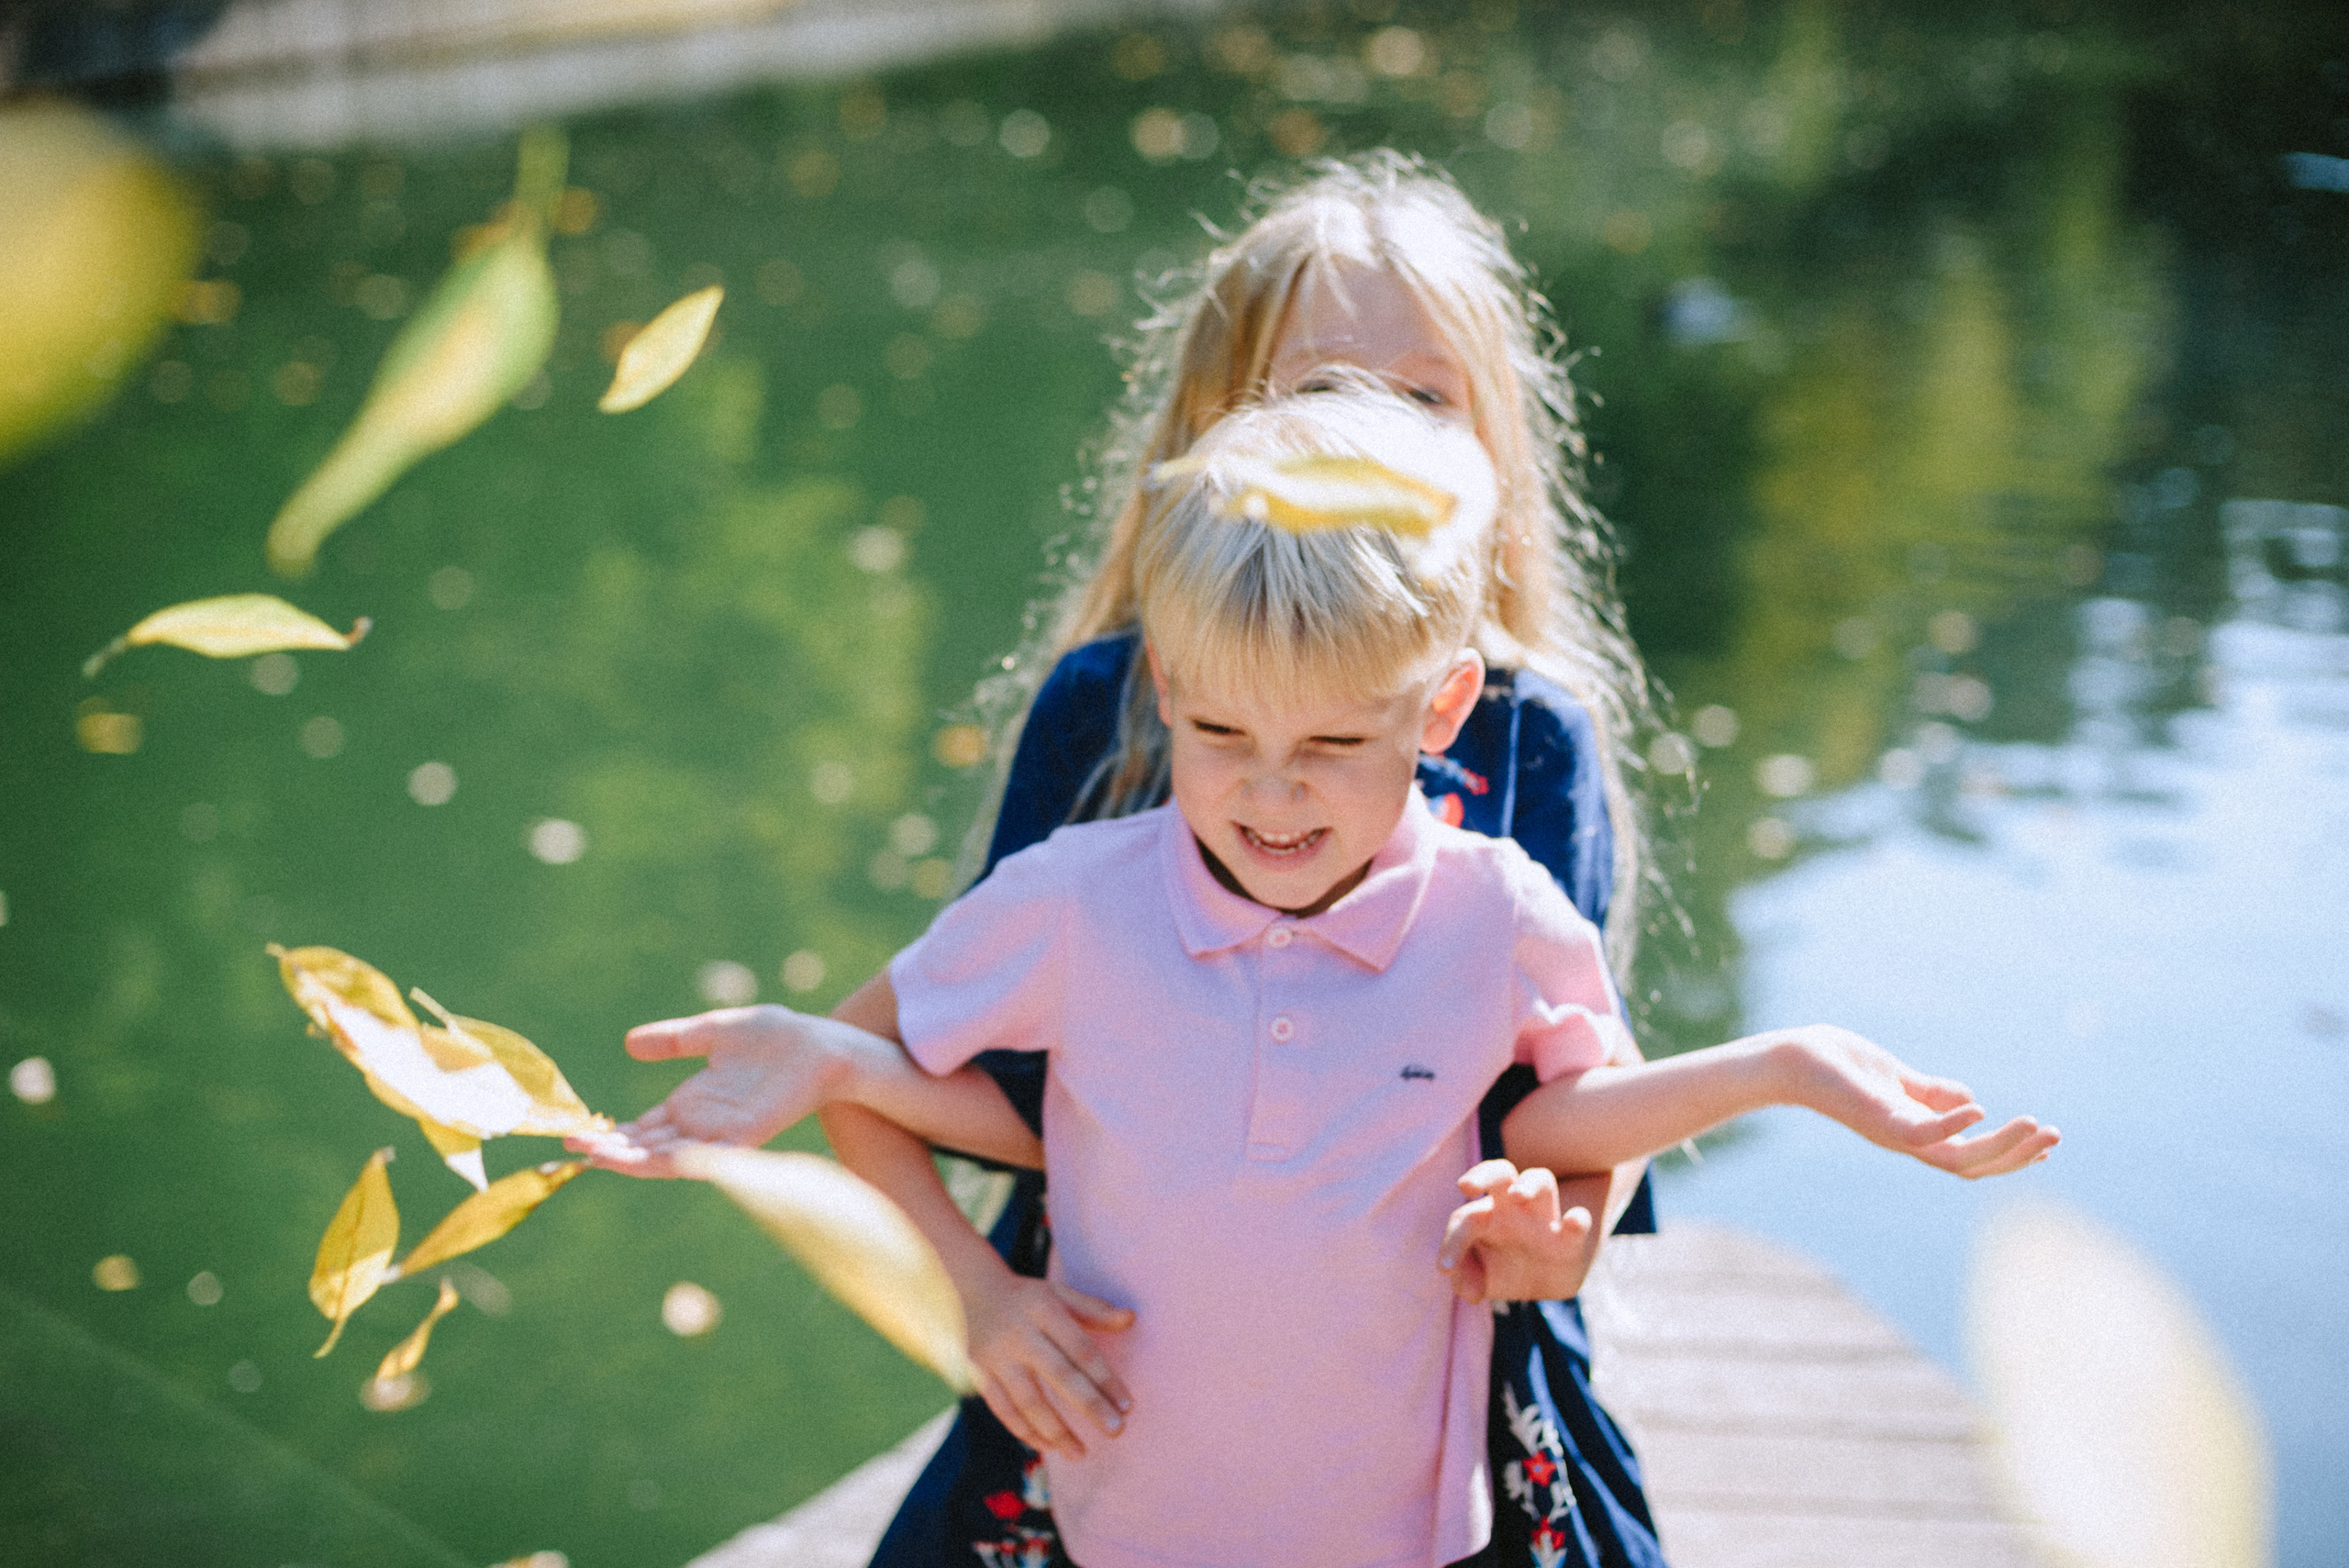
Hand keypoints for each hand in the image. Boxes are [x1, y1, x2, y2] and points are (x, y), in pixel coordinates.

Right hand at [567, 1005, 857, 1177]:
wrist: (822, 1045)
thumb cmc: (776, 1037)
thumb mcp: (714, 1032)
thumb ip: (675, 1039)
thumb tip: (629, 1043)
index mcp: (692, 1103)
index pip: (643, 1128)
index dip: (611, 1134)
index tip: (575, 1134)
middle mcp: (702, 1124)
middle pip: (647, 1147)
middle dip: (610, 1148)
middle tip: (571, 1147)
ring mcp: (723, 1133)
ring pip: (669, 1157)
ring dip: (634, 1159)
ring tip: (598, 1156)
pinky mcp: (747, 1136)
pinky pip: (710, 1155)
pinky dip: (683, 1160)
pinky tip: (655, 1160)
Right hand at [963, 1273, 1135, 1458]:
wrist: (968, 1292)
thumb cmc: (1026, 1298)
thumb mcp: (1058, 1293)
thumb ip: (1093, 1309)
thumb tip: (1130, 1319)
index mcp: (1045, 1310)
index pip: (1081, 1349)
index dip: (1106, 1378)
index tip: (1127, 1406)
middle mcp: (1020, 1334)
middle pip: (1060, 1375)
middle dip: (1090, 1406)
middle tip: (1116, 1431)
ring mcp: (997, 1356)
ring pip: (1029, 1400)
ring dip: (1056, 1430)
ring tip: (1080, 1453)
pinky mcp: (978, 1373)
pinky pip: (1002, 1409)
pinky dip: (1024, 1431)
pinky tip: (1047, 1446)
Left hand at [1438, 1160, 1595, 1303]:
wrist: (1543, 1283)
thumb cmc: (1501, 1269)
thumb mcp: (1479, 1279)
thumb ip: (1465, 1278)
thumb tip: (1465, 1287)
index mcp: (1486, 1214)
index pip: (1465, 1218)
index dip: (1452, 1242)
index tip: (1445, 1269)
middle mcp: (1513, 1207)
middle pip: (1500, 1173)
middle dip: (1483, 1174)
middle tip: (1464, 1186)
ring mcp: (1544, 1218)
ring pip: (1541, 1180)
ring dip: (1528, 1184)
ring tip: (1517, 1195)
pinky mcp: (1570, 1239)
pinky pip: (1579, 1221)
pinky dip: (1578, 1219)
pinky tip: (1573, 1220)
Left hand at [1769, 1025, 2059, 1177]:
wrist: (1792, 1058)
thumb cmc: (1839, 1066)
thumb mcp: (1898, 1078)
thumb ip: (1932, 1092)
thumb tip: (1971, 1100)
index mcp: (1917, 1132)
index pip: (1973, 1156)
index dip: (2011, 1155)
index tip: (2048, 1145)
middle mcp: (1908, 1140)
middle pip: (1973, 1166)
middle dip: (2017, 1156)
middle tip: (2055, 1138)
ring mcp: (1893, 1132)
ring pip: (1957, 1158)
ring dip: (2000, 1146)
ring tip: (2035, 1127)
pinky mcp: (1876, 1117)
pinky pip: (1920, 1132)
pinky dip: (1952, 1125)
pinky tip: (1980, 1108)